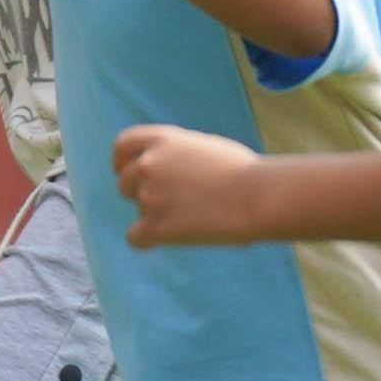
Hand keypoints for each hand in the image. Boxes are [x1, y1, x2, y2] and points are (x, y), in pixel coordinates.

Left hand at [104, 125, 266, 247]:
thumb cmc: (244, 173)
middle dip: (143, 194)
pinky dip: (147, 241)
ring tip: (190, 217)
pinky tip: (163, 241)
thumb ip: (178, 154)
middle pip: (125, 184)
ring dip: (156, 215)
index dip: (122, 162)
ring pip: (138, 211)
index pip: (123, 146)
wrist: (258, 196)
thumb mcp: (206, 148)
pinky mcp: (155, 225)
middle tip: (175, 203)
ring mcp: (149, 195)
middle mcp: (149, 164)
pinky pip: (135, 238)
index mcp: (162, 139)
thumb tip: (164, 169)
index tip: (127, 172)